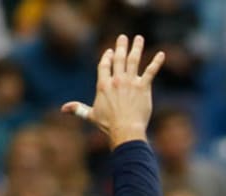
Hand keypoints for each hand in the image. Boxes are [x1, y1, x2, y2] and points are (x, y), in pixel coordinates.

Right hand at [62, 34, 163, 148]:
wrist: (125, 129)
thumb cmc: (108, 125)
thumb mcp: (91, 115)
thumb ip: (78, 109)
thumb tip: (63, 109)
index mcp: (103, 84)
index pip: (104, 65)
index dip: (107, 58)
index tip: (110, 51)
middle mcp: (116, 80)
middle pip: (118, 58)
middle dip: (120, 46)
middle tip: (123, 37)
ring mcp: (130, 82)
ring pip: (133, 60)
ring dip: (136, 48)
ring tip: (139, 38)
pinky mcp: (143, 87)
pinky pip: (150, 71)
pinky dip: (156, 62)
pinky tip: (162, 55)